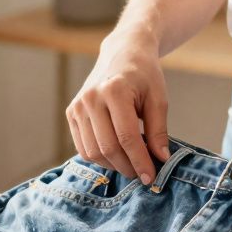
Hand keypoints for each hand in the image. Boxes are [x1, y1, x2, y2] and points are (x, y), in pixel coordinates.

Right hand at [66, 28, 170, 183]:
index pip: (127, 137)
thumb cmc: (144, 75)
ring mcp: (77, 106)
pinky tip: (116, 157)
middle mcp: (91, 98)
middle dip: (127, 167)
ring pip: (92, 152)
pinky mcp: (71, 113)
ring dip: (113, 166)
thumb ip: (159, 130)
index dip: (140, 161)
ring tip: (131, 165)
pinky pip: (83, 146)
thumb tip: (160, 159)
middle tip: (143, 175)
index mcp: (114, 91)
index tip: (151, 178)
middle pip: (108, 147)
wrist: (122, 53)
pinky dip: (99, 158)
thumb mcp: (158, 99)